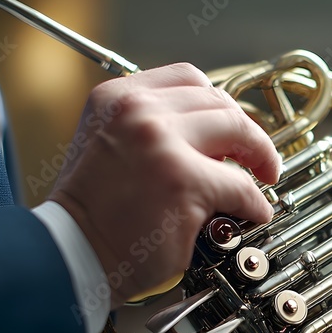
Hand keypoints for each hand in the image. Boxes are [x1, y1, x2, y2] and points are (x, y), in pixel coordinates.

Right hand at [48, 63, 280, 307]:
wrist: (70, 253)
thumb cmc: (90, 212)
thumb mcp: (107, 144)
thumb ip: (150, 127)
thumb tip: (210, 136)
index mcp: (117, 97)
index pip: (188, 79)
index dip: (219, 103)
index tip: (232, 126)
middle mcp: (138, 111)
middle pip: (218, 101)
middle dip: (246, 130)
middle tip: (257, 157)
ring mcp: (162, 144)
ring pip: (237, 132)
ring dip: (259, 156)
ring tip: (261, 179)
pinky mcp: (184, 182)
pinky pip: (241, 186)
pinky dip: (254, 203)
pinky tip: (252, 213)